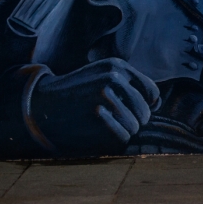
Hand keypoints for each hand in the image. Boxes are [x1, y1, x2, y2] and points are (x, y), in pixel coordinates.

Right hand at [32, 58, 160, 153]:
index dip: (148, 105)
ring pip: (136, 125)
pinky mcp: (95, 113)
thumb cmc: (80, 90)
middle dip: (136, 120)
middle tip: (118, 119)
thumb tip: (158, 103)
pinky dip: (116, 137)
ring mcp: (104, 94)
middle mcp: (114, 77)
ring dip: (125, 129)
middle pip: (145, 111)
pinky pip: (123, 134)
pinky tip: (103, 130)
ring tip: (109, 123)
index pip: (152, 92)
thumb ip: (131, 85)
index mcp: (118, 66)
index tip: (136, 110)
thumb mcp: (105, 75)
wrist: (45, 100)